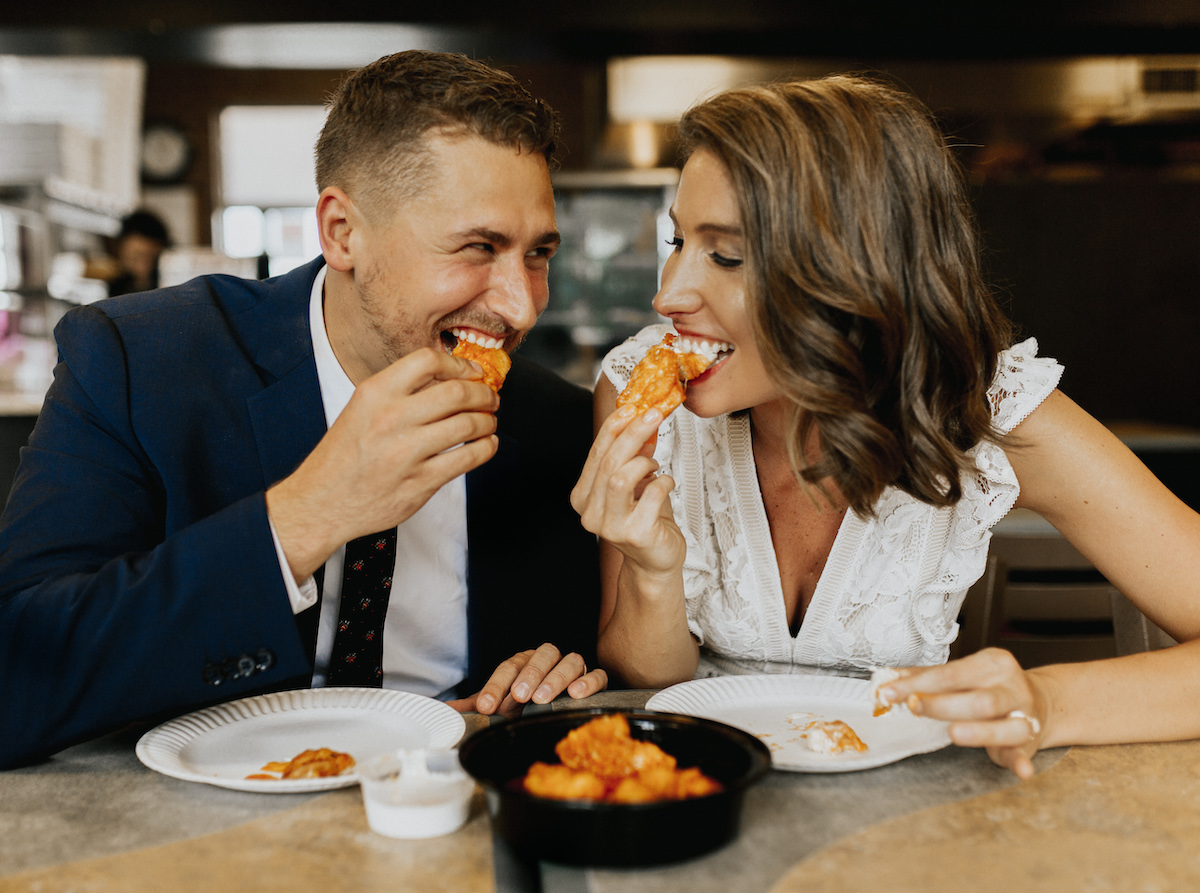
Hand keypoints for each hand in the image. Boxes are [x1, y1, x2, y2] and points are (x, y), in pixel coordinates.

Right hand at [267, 347, 498, 579]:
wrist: (322, 501)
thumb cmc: (345, 455)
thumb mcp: (362, 409)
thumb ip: (400, 391)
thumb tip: (451, 377)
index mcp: (375, 393)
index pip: (428, 360)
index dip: (459, 364)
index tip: (472, 372)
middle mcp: (391, 419)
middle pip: (457, 392)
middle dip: (483, 393)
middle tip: (490, 397)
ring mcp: (406, 452)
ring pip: (468, 424)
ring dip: (487, 421)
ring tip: (488, 422)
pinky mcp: (420, 483)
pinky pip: (468, 459)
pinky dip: (486, 448)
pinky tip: (486, 445)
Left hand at [446, 643, 608, 718]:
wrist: (555, 713)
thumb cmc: (525, 706)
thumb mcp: (498, 706)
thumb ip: (474, 706)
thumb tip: (443, 711)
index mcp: (523, 663)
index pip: (509, 666)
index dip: (496, 685)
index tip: (486, 707)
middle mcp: (548, 661)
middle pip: (542, 655)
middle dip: (529, 675)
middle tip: (518, 696)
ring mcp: (572, 670)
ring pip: (570, 661)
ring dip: (556, 677)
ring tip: (542, 698)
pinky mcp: (594, 682)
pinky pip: (598, 675)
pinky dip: (590, 681)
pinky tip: (576, 693)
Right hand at [570, 404, 684, 577]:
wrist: (656, 560)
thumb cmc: (645, 519)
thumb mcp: (636, 481)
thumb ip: (635, 454)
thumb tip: (643, 418)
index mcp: (583, 496)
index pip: (595, 454)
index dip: (613, 428)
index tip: (631, 408)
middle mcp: (590, 512)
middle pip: (609, 462)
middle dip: (633, 434)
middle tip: (654, 415)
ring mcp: (610, 527)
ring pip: (620, 478)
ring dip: (643, 463)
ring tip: (655, 465)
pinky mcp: (634, 535)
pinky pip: (650, 496)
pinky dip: (662, 482)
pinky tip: (665, 483)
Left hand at [878, 648, 1047, 779]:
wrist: (1042, 701)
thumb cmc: (991, 686)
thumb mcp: (965, 673)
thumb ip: (927, 676)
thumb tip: (888, 678)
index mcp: (992, 664)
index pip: (950, 673)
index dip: (918, 683)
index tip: (889, 691)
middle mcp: (1011, 688)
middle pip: (978, 699)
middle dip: (943, 704)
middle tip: (914, 707)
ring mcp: (1024, 716)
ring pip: (1005, 725)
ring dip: (979, 732)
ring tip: (954, 733)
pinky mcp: (1030, 744)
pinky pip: (1025, 754)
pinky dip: (1021, 763)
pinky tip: (1021, 770)